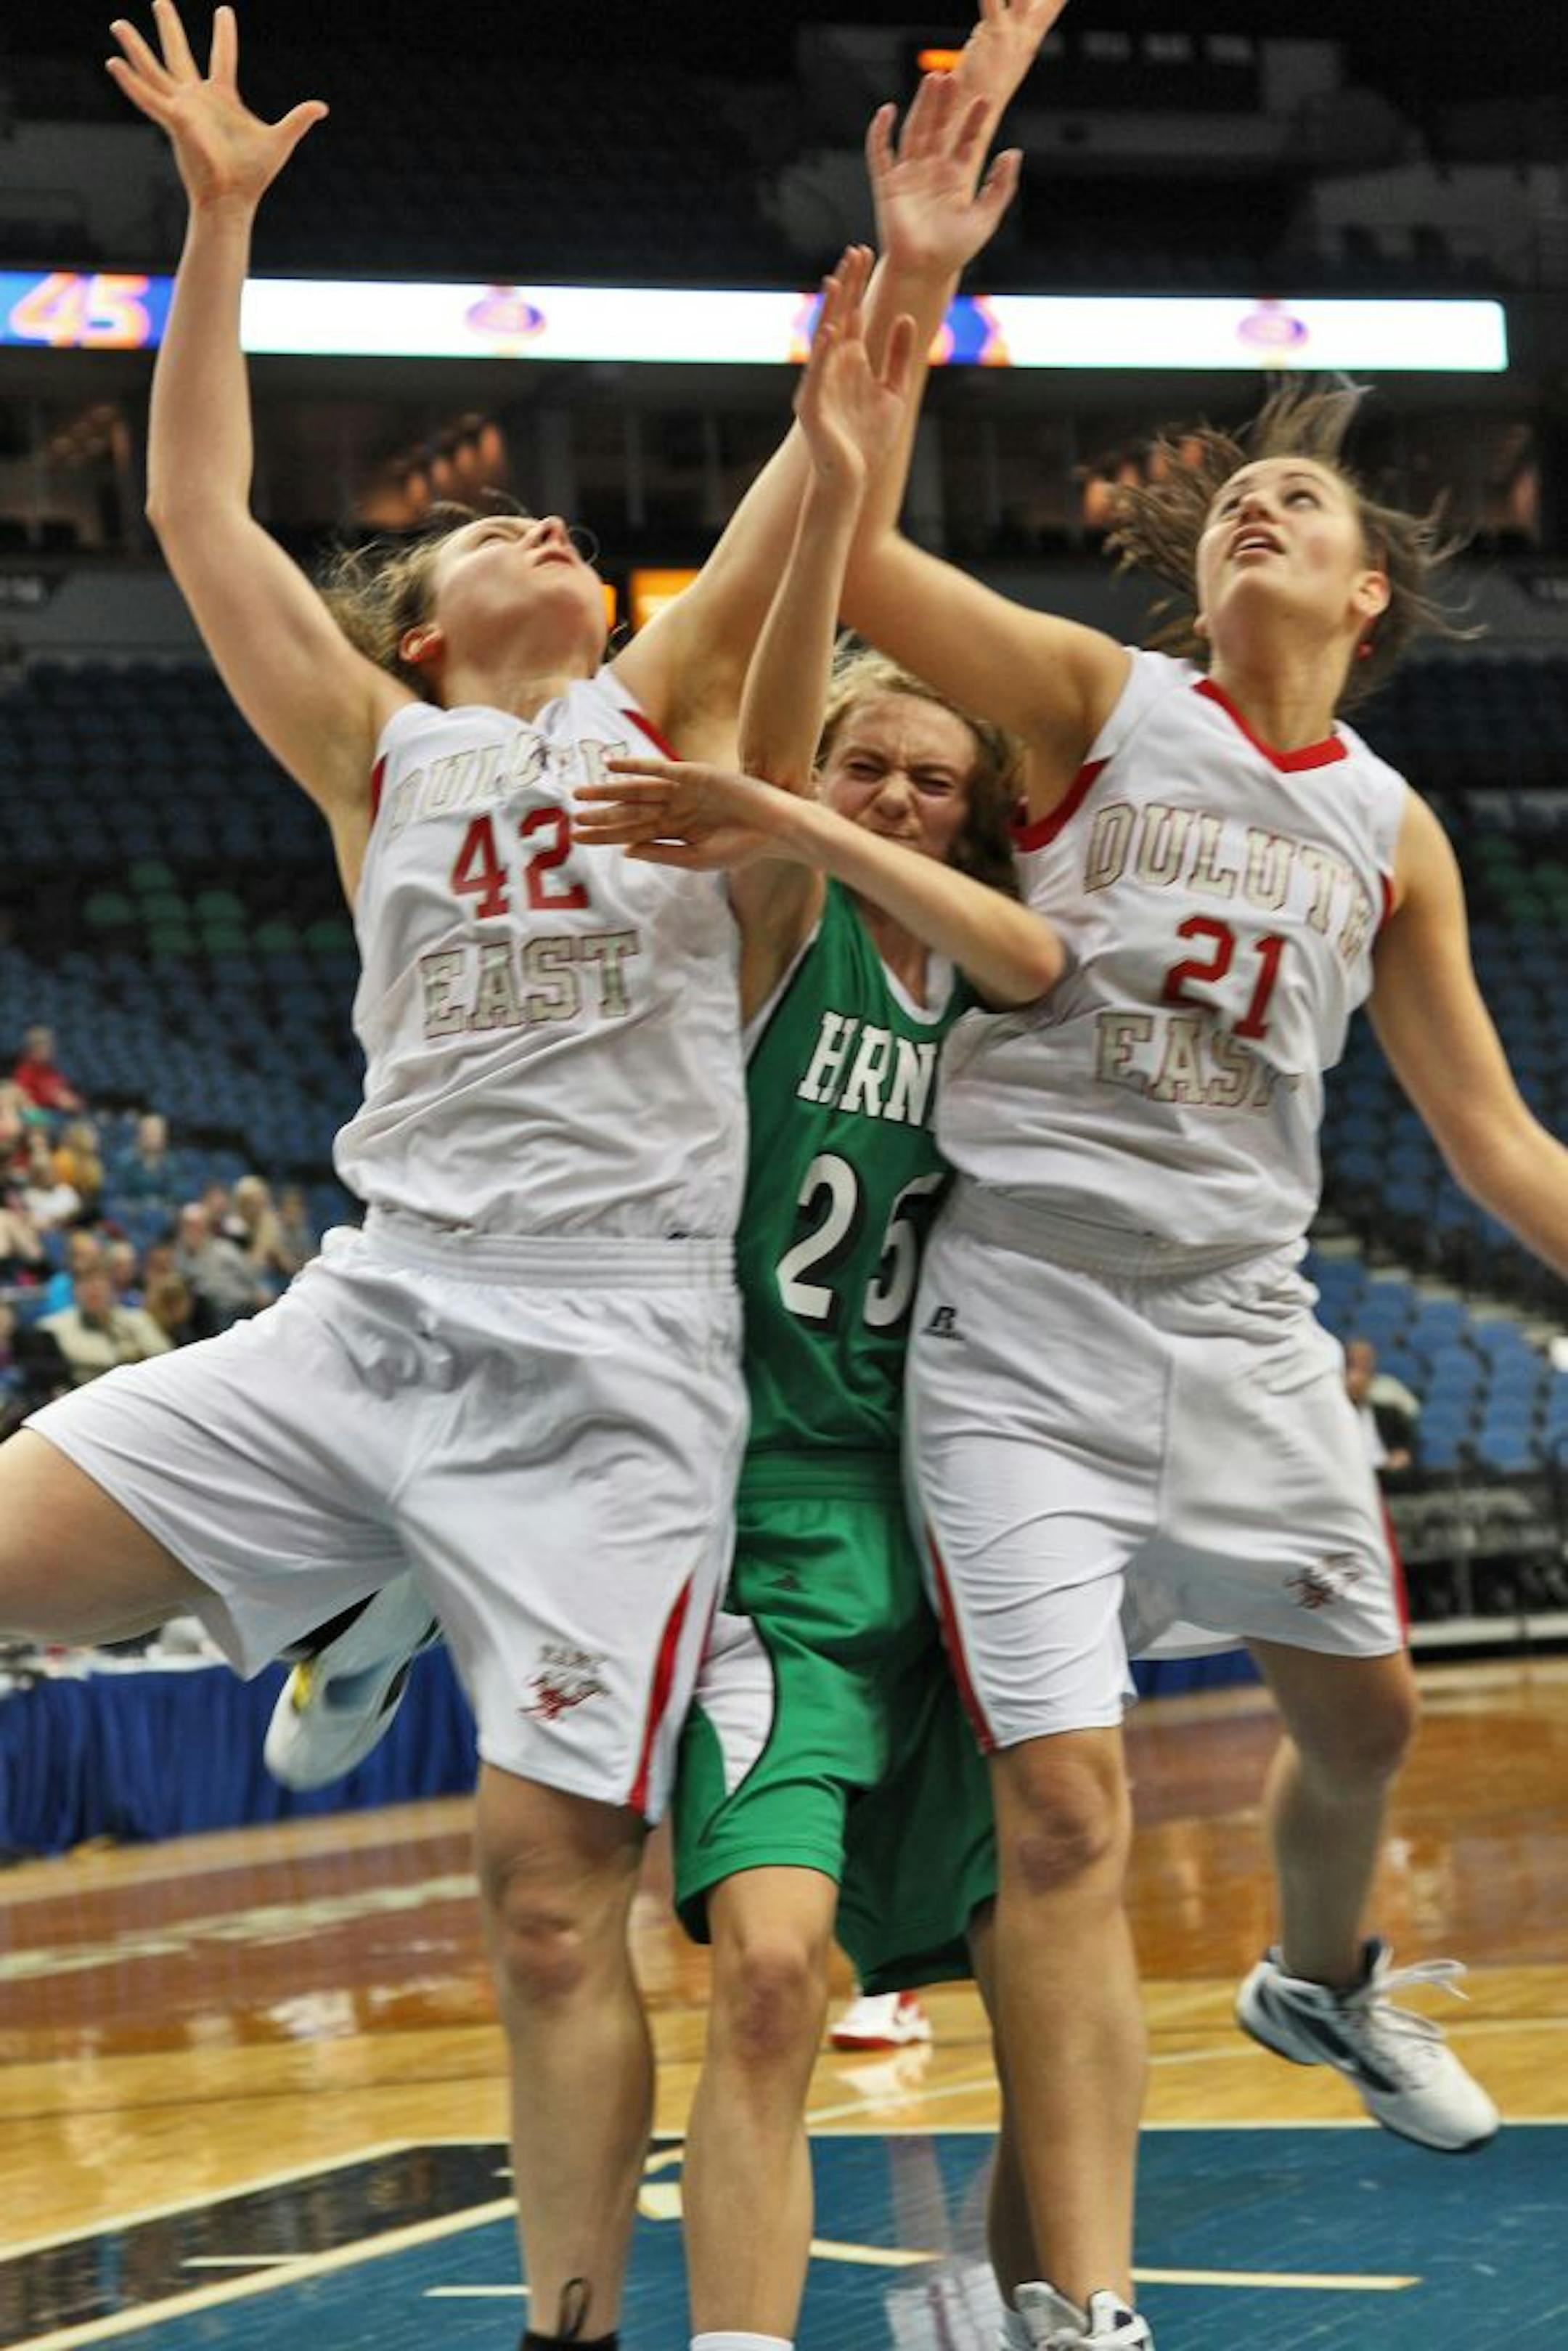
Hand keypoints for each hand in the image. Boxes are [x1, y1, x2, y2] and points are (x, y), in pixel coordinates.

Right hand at [107, 1, 326, 211]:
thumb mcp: (280, 140)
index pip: (223, 56)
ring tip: (117, 24)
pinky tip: (113, 64)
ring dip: (135, 48)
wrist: (234, 199)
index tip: (223, 10)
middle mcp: (198, 98)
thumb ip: (298, 119)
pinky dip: (130, 82)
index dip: (224, 34)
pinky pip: (147, 97)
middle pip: (179, 52)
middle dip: (169, 26)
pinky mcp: (174, 121)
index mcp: (222, 97)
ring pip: (154, 69)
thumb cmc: (254, 175)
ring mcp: (182, 108)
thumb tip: (322, 106)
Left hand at [574, 760, 797, 872]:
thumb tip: (624, 851)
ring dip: (609, 790)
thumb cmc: (740, 848)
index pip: (631, 834)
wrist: (771, 827)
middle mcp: (673, 810)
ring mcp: (681, 791)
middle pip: (629, 812)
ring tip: (580, 793)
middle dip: (600, 815)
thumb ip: (660, 853)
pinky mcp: (691, 774)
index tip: (578, 838)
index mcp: (674, 832)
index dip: (604, 835)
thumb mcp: (695, 858)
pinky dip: (634, 766)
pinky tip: (612, 765)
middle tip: (572, 816)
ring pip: (637, 791)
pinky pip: (657, 769)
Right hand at [796, 247, 915, 489]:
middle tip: (853, 251)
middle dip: (846, 285)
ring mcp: (819, 384)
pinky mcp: (812, 407)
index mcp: (850, 360)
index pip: (852, 312)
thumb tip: (905, 318)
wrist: (851, 479)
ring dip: (829, 310)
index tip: (864, 252)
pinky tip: (830, 331)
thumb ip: (898, 356)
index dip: (857, 283)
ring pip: (823, 339)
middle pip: (838, 316)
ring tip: (835, 281)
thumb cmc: (869, 439)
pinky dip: (822, 354)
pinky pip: (817, 376)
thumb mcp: (894, 391)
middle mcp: (832, 366)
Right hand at [866, 71, 1020, 283]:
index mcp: (955, 178)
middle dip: (945, 103)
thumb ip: (1001, 187)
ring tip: (931, 81)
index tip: (986, 101)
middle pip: (938, 127)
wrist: (924, 273)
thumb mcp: (987, 219)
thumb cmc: (954, 252)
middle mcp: (931, 171)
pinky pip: (880, 153)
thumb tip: (1014, 153)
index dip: (975, 120)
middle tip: (951, 76)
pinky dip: (880, 132)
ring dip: (921, 106)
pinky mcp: (887, 185)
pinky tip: (887, 111)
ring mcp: (909, 175)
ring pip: (914, 131)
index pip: (966, 140)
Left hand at [954, 0, 1070, 126]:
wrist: (967, 125)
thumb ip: (1001, 36)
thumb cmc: (977, 94)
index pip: (1053, 5)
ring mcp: (1013, 35)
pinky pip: (993, 2)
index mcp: (1029, 39)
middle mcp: (1026, 36)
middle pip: (1051, 2)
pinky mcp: (994, 36)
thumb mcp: (997, 57)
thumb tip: (1001, 24)